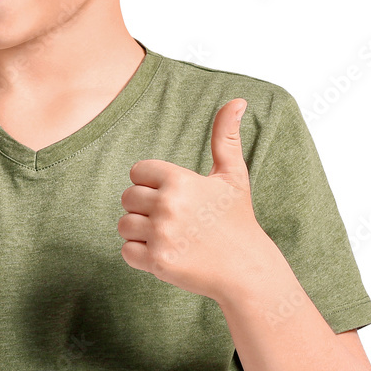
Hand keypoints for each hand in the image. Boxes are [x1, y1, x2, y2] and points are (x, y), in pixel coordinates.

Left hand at [118, 98, 271, 300]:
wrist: (247, 271)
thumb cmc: (237, 220)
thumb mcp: (233, 175)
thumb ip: (226, 137)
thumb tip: (238, 100)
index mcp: (180, 180)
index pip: (138, 172)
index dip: (152, 184)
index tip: (174, 197)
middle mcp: (168, 205)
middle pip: (128, 198)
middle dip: (144, 208)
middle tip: (173, 220)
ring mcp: (162, 235)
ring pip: (124, 225)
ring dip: (140, 232)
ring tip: (168, 236)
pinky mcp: (158, 262)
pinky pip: (126, 251)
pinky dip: (140, 255)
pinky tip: (165, 253)